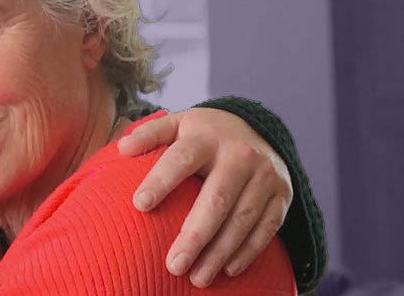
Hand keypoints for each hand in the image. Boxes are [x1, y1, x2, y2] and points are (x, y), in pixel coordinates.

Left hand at [117, 108, 291, 287]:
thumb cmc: (203, 134)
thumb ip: (150, 134)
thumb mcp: (177, 124)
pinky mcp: (281, 194)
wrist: (256, 128)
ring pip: (242, 218)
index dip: (161, 180)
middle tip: (173, 265)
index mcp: (206, 137)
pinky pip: (267, 227)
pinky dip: (248, 251)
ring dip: (220, 252)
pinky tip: (228, 270)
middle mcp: (239, 155)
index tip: (140, 205)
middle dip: (194, 235)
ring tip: (197, 278)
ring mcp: (264, 175)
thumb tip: (122, 148)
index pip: (182, 159)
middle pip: (216, 199)